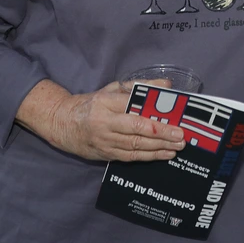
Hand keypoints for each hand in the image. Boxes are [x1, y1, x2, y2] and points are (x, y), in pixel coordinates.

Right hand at [47, 80, 185, 161]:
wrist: (63, 123)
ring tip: (177, 147)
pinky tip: (164, 154)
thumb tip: (166, 85)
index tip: (174, 119)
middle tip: (181, 137)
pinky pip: (130, 157)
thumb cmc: (92, 103)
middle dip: (161, 134)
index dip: (154, 116)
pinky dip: (149, 157)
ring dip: (159, 148)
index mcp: (106, 102)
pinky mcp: (106, 154)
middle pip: (136, 130)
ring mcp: (105, 141)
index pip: (133, 108)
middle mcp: (104, 123)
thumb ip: (139, 86)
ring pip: (135, 146)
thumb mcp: (112, 89)